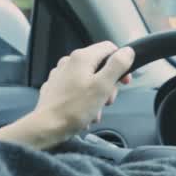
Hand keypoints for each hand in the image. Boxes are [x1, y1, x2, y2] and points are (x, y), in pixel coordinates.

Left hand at [0, 41, 132, 149]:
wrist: (47, 127)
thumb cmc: (76, 108)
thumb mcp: (103, 86)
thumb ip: (117, 65)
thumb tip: (128, 51)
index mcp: (82, 57)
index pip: (109, 48)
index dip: (121, 63)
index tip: (124, 82)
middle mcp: (69, 61)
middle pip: (99, 66)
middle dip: (108, 85)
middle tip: (108, 101)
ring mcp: (60, 74)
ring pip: (88, 80)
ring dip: (97, 96)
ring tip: (95, 112)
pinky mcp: (55, 87)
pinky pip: (76, 89)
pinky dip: (84, 100)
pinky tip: (84, 114)